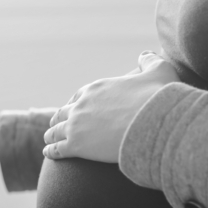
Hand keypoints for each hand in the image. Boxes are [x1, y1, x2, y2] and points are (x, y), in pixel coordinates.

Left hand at [42, 51, 178, 162]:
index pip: (79, 96)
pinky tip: (48, 153)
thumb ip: (150, 62)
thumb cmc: (157, 99)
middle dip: (59, 118)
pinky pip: (58, 149)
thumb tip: (145, 55)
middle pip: (64, 112)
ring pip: (56, 130)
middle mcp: (81, 105)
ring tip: (48, 139)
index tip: (73, 108)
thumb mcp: (158, 72)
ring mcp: (76, 125)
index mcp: (96, 89)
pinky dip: (51, 151)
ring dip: (51, 134)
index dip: (75, 103)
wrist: (152, 124)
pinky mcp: (76, 145)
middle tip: (55, 124)